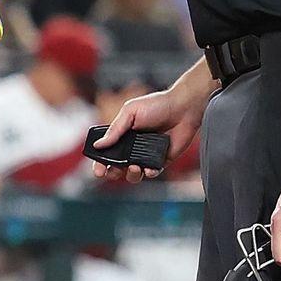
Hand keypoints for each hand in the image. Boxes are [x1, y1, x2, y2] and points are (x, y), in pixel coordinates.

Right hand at [91, 69, 211, 184]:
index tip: (98, 171)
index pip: (106, 153)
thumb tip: (98, 145)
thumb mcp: (130, 112)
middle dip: (113, 173)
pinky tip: (149, 168)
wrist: (183, 108)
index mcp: (122, 135)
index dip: (100, 163)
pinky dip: (149, 173)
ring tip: (135, 167)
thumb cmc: (156, 105)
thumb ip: (115, 129)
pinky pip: (152, 172)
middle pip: (117, 168)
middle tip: (115, 171)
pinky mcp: (161, 160)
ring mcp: (146, 155)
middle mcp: (132, 147)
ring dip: (131, 175)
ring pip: (133, 174)